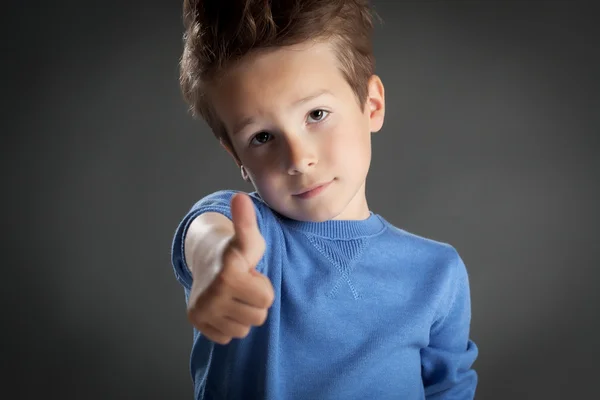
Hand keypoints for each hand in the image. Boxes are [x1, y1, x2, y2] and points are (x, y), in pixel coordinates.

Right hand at [187, 193, 273, 344]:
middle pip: (258, 318)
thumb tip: (240, 197)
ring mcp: (203, 310)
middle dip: (254, 301)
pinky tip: (224, 306)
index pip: (267, 299)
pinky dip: (228, 324)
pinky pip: (227, 337)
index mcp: (229, 274)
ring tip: (234, 295)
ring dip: (242, 313)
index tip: (250, 274)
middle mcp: (213, 295)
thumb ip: (247, 221)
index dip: (263, 285)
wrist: (207, 260)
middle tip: (243, 285)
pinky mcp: (197, 322)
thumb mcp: (248, 238)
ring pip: (243, 329)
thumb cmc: (235, 252)